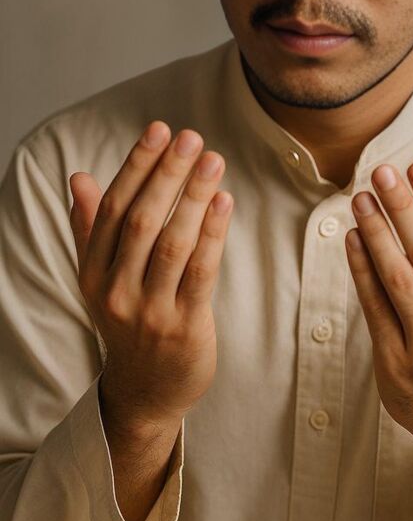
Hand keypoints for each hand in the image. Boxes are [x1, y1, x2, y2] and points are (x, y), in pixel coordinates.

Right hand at [69, 121, 233, 429]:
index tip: (159, 129)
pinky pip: (200, 273)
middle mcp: (115, 290)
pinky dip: (212, 234)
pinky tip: (224, 202)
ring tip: (212, 160)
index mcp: (93, 271)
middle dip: (167, 174)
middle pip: (141, 219)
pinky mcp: (184, 327)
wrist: (145, 391)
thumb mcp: (99, 277)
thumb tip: (79, 177)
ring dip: (193, 197)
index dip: (137, 165)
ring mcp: (149, 311)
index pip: (113, 207)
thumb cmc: (127, 320)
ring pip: (171, 243)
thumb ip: (90, 226)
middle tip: (191, 136)